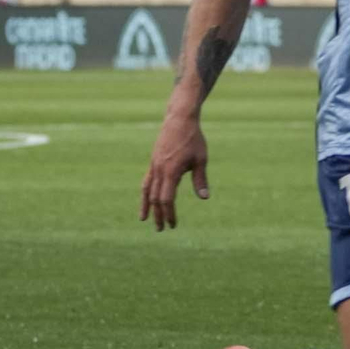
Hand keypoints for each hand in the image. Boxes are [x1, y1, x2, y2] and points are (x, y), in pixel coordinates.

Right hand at [140, 113, 208, 230]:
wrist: (179, 119)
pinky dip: (146, 192)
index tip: (173, 224)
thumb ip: (200, 179)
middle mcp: (159, 170)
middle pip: (156, 198)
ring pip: (147, 190)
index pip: (167, 199)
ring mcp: (154, 165)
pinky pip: (147, 181)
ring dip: (147, 206)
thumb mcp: (201, 159)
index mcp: (171, 171)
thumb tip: (204, 198)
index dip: (169, 213)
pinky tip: (148, 199)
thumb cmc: (193, 139)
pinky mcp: (153, 161)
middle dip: (158, 214)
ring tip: (145, 219)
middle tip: (162, 229)